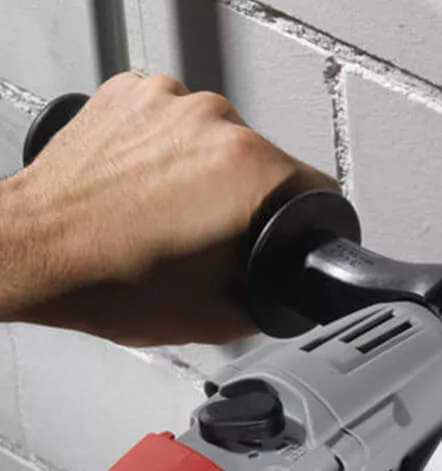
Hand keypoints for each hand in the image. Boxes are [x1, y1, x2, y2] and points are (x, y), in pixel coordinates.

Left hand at [0, 71, 338, 345]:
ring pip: (221, 140)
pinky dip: (169, 151)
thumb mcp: (219, 318)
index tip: (287, 234)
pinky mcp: (131, 94)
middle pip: (268, 163)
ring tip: (171, 213)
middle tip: (214, 239)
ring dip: (209, 173)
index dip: (309, 223)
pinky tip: (147, 186)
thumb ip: (273, 299)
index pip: (318, 189)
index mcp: (246, 171)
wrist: (34, 253)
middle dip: (250, 200)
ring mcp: (168, 102)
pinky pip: (176, 123)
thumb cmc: (108, 280)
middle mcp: (213, 122)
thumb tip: (286, 289)